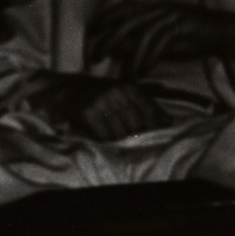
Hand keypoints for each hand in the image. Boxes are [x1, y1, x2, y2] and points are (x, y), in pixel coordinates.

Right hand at [28, 74, 169, 141]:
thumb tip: (170, 121)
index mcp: (129, 89)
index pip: (150, 113)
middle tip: (133, 146)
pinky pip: (102, 136)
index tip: (154, 139)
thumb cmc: (98, 93)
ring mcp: (102, 103)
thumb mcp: (123, 94)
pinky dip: (105, 143)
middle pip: (136, 125)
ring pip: (120, 133)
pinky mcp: (88, 113)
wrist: (64, 88)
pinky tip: (104, 143)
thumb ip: (146, 106)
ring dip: (120, 143)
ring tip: (119, 147)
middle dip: (135, 138)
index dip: (153, 128)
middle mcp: (118, 94)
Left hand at [84, 0, 234, 78]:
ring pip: (143, 33)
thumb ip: (138, 42)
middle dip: (108, 38)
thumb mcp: (158, 40)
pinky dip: (150, 57)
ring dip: (131, 56)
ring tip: (126, 74)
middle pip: (126, 20)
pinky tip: (144, 71)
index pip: (123, 7)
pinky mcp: (184, 24)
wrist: (222, 33)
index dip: (105, 17)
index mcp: (153, 6)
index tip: (90, 31)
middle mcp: (160, 7)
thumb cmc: (189, 37)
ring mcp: (173, 14)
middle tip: (95, 56)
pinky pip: (161, 41)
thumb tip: (116, 49)